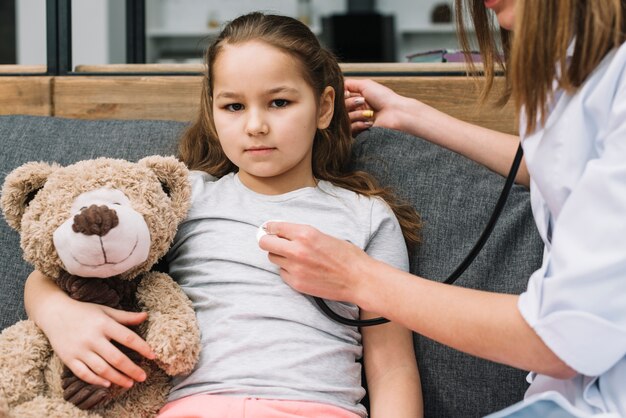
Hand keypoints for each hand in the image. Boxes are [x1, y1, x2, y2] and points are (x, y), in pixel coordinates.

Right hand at [36, 295, 154, 387]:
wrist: (54, 312)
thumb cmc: (84, 311)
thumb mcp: (105, 310)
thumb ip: (125, 317)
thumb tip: (146, 316)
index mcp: (104, 324)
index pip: (128, 338)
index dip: (142, 348)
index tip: (153, 356)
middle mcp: (92, 337)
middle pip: (116, 358)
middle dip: (132, 369)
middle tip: (143, 377)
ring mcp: (79, 349)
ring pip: (101, 368)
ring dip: (117, 378)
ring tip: (129, 383)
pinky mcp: (68, 358)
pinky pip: (84, 373)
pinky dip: (96, 380)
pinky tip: (108, 384)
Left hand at [258, 221, 370, 302]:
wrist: (359, 279)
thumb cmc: (347, 256)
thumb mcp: (323, 236)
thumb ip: (302, 234)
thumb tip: (283, 233)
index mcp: (305, 233)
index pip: (275, 227)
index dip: (270, 227)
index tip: (268, 229)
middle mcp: (297, 250)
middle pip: (265, 243)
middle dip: (268, 241)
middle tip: (274, 242)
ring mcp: (295, 268)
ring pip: (273, 259)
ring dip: (279, 256)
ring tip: (294, 257)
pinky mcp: (296, 283)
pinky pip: (282, 273)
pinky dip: (288, 270)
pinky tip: (302, 270)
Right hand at [344, 78, 413, 134]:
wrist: (396, 113)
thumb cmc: (384, 98)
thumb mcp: (366, 84)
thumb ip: (349, 84)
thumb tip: (336, 86)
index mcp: (357, 98)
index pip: (339, 98)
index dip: (343, 97)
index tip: (348, 94)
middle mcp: (356, 109)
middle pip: (340, 109)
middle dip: (350, 104)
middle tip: (362, 102)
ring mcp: (358, 121)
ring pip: (344, 119)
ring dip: (356, 115)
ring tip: (369, 114)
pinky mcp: (360, 132)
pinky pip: (350, 130)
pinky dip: (359, 124)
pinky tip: (369, 123)